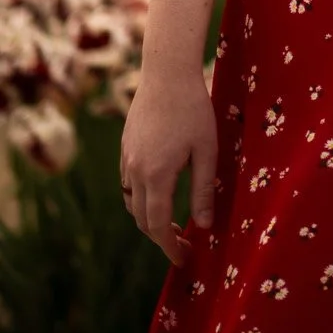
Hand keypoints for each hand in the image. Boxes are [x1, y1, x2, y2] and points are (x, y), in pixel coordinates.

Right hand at [119, 66, 217, 264]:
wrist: (167, 73)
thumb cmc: (194, 109)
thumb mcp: (207, 150)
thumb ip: (204, 190)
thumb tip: (206, 225)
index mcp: (156, 175)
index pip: (158, 225)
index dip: (170, 247)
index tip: (184, 259)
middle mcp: (135, 172)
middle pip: (142, 219)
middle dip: (161, 238)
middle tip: (184, 244)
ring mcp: (126, 159)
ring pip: (132, 203)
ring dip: (149, 219)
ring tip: (173, 224)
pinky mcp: (125, 148)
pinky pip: (128, 185)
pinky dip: (141, 199)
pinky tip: (159, 194)